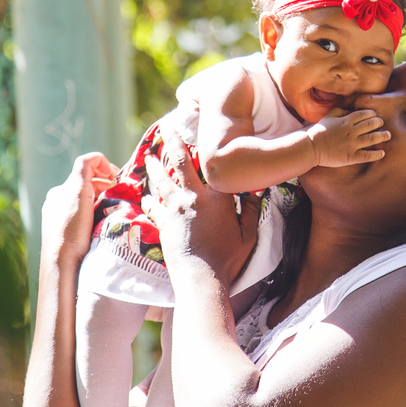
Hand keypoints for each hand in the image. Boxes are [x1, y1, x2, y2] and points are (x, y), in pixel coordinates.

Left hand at [40, 152, 117, 269]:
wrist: (63, 264)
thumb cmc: (70, 226)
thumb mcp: (77, 188)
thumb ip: (85, 166)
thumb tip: (98, 158)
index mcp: (58, 192)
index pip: (86, 171)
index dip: (105, 170)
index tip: (119, 179)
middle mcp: (58, 205)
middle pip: (89, 187)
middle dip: (106, 187)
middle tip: (122, 195)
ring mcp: (63, 222)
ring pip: (90, 204)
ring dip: (104, 202)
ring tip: (116, 209)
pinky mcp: (70, 238)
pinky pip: (88, 220)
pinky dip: (99, 216)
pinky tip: (106, 224)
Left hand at [143, 128, 259, 283]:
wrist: (201, 278)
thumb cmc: (228, 259)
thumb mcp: (248, 235)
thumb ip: (252, 211)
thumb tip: (257, 191)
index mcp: (218, 197)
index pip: (210, 164)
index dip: (203, 146)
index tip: (200, 131)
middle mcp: (193, 198)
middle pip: (179, 163)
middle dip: (173, 142)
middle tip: (166, 127)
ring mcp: (175, 210)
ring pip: (162, 181)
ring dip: (155, 166)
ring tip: (150, 156)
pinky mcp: (163, 224)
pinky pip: (154, 206)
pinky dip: (151, 198)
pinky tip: (148, 195)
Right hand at [305, 109, 387, 167]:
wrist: (311, 147)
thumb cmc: (319, 131)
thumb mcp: (329, 116)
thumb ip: (341, 111)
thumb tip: (350, 108)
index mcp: (346, 121)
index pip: (364, 114)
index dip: (372, 114)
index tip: (375, 115)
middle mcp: (351, 131)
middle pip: (371, 124)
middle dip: (379, 123)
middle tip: (383, 123)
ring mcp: (352, 144)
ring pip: (372, 139)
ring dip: (382, 136)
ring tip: (388, 135)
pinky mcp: (351, 157)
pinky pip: (367, 155)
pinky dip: (376, 154)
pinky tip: (382, 153)